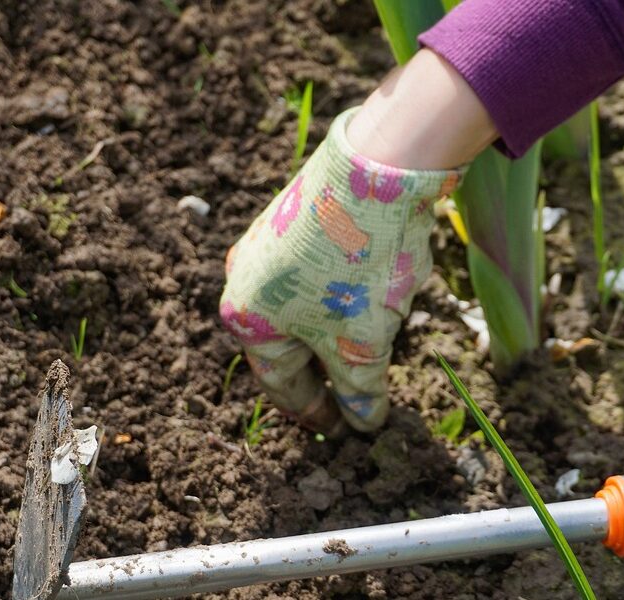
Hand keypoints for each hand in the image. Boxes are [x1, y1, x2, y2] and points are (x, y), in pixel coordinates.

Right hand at [220, 108, 463, 433]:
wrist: (378, 168)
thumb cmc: (358, 267)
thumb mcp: (362, 345)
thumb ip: (360, 392)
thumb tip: (363, 422)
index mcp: (246, 319)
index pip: (283, 385)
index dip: (318, 414)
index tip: (346, 431)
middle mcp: (244, 280)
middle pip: (290, 346)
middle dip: (328, 372)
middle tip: (359, 397)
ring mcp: (268, 244)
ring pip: (306, 309)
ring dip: (339, 333)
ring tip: (376, 345)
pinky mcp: (296, 218)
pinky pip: (317, 275)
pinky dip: (344, 297)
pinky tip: (377, 295)